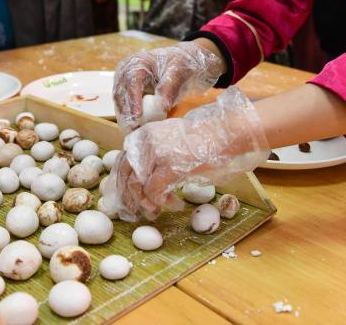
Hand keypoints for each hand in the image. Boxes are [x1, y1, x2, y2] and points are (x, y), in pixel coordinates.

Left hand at [101, 87, 268, 220]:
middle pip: (125, 175)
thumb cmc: (203, 140)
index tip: (128, 198)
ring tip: (157, 211)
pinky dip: (162, 202)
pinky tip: (175, 205)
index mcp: (143, 135)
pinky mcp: (167, 167)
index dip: (123, 183)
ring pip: (137, 186)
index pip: (122, 162)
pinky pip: (154, 192)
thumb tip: (142, 179)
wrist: (223, 133)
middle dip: (129, 197)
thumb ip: (154, 154)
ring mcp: (155, 154)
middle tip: (137, 212)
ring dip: (146, 202)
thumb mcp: (171, 141)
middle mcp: (144, 142)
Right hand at [113, 40, 225, 134]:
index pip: (131, 81)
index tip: (137, 116)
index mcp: (138, 62)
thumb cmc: (179, 64)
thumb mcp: (178, 73)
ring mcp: (124, 82)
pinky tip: (134, 129)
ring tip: (132, 133)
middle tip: (133, 130)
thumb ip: (169, 87)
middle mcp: (126, 71)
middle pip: (121, 93)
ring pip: (119, 102)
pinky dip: (128, 118)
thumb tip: (161, 106)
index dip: (133, 99)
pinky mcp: (127, 92)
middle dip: (126, 113)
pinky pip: (124, 106)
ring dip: (125, 118)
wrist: (180, 64)